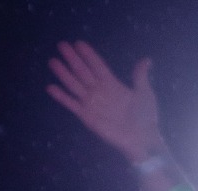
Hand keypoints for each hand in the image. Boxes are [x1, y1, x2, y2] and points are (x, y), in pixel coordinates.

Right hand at [47, 41, 162, 163]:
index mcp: (112, 84)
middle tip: (61, 45)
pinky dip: (61, 97)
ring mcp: (92, 104)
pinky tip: (50, 87)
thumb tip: (147, 60)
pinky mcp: (87, 117)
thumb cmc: (145, 117)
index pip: (97, 66)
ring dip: (63, 74)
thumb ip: (140, 76)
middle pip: (83, 72)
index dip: (88, 55)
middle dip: (72, 59)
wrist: (143, 140)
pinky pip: (72, 105)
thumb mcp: (145, 93)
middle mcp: (99, 91)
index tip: (78, 43)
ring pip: (74, 85)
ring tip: (53, 61)